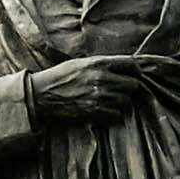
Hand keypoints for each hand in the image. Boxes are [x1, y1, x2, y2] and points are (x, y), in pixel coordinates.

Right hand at [22, 52, 178, 131]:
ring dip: (122, 103)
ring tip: (111, 101)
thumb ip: (102, 64)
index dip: (137, 70)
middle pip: (133, 85)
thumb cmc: (60, 76)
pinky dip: (114, 115)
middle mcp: (102, 78)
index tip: (137, 75)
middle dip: (131, 89)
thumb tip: (123, 67)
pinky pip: (116, 115)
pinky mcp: (95, 111)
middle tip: (124, 91)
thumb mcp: (81, 63)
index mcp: (98, 63)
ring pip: (126, 102)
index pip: (130, 64)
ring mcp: (99, 96)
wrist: (42, 94)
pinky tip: (104, 111)